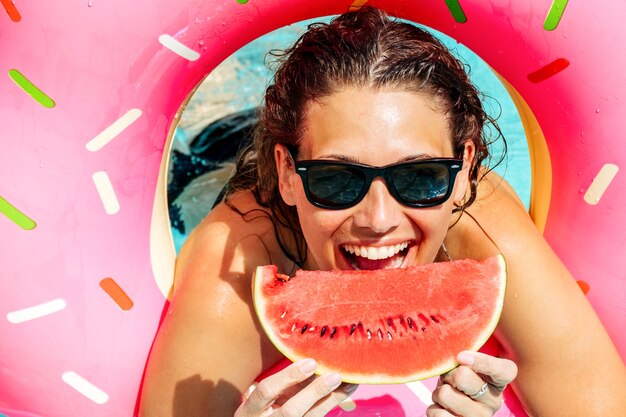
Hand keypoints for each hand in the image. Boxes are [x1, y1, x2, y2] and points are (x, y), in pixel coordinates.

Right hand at [235, 359, 358, 416]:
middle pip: (292, 411)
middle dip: (315, 392)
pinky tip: (346, 390)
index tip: (310, 362)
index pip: (266, 391)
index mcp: (250, 410)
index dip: (288, 377)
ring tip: (351, 381)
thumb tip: (306, 355)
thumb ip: (278, 382)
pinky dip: (332, 401)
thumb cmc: (258, 409)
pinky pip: (317, 416)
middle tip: (335, 375)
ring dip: (332, 398)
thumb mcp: (258, 398)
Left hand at [427, 351, 517, 416]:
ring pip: (445, 394)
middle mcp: (494, 401)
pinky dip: (434, 408)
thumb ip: (466, 358)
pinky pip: (437, 414)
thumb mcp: (467, 365)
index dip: (482, 362)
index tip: (461, 356)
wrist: (455, 404)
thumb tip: (459, 358)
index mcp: (499, 381)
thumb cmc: (462, 379)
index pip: (504, 370)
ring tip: (447, 395)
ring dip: (438, 393)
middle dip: (448, 374)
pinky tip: (444, 408)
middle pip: (462, 377)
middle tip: (450, 380)